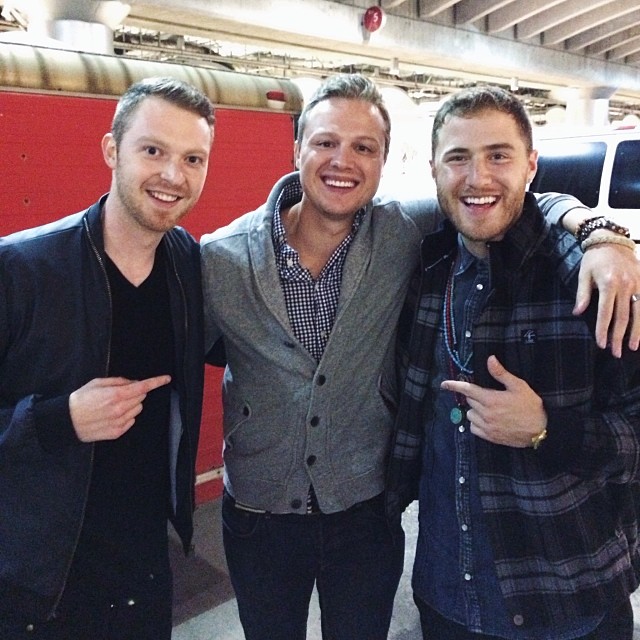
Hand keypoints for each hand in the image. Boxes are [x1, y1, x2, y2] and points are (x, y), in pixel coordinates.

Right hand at [69, 375, 170, 441]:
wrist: (67, 421)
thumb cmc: (80, 399)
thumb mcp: (97, 383)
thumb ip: (118, 381)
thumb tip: (133, 383)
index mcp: (116, 395)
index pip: (143, 387)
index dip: (156, 382)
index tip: (166, 379)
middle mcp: (120, 409)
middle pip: (141, 397)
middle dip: (135, 393)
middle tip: (120, 393)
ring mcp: (120, 422)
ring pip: (138, 409)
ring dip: (131, 405)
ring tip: (113, 405)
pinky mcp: (117, 432)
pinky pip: (131, 421)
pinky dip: (126, 416)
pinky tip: (112, 415)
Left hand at [440, 355, 546, 447]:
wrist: (539, 431)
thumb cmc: (530, 407)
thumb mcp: (519, 386)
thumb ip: (501, 374)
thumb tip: (490, 359)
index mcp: (491, 399)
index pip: (467, 390)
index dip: (454, 385)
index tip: (444, 384)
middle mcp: (485, 413)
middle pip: (469, 401)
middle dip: (476, 396)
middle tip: (490, 396)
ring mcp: (486, 426)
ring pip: (470, 414)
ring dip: (475, 410)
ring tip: (490, 409)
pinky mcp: (489, 436)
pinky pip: (473, 428)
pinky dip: (477, 423)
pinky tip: (488, 420)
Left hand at [573, 242, 639, 356]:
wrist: (612, 239)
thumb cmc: (594, 259)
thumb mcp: (584, 275)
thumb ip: (582, 294)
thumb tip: (578, 313)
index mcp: (608, 283)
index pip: (605, 313)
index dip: (603, 330)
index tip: (601, 344)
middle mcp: (625, 285)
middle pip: (622, 317)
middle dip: (618, 336)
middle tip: (615, 352)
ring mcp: (637, 284)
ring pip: (639, 313)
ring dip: (636, 332)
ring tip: (632, 347)